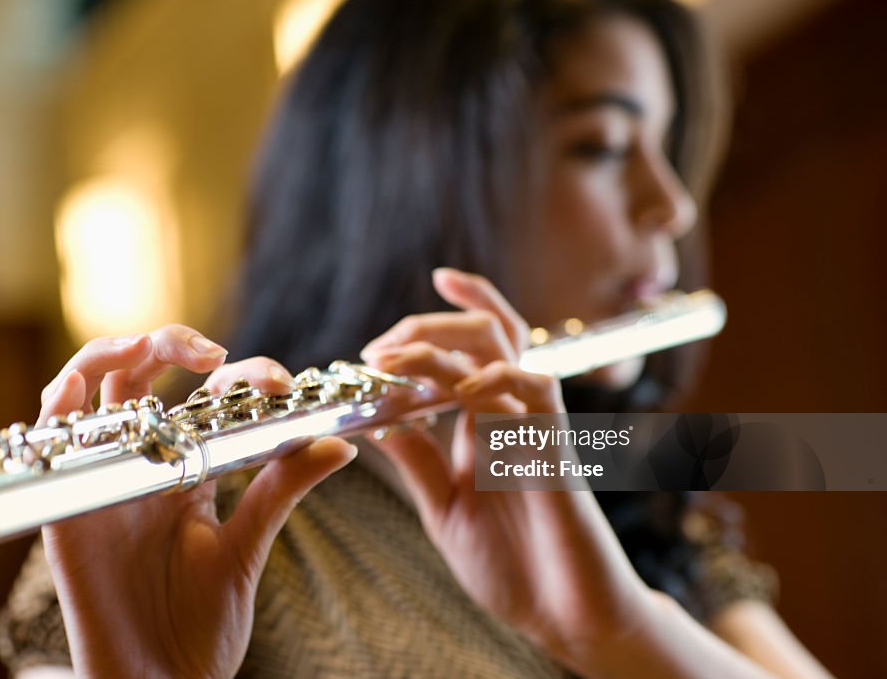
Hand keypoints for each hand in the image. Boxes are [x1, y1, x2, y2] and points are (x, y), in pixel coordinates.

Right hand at [36, 325, 355, 678]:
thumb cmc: (199, 626)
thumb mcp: (246, 549)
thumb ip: (281, 491)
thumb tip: (339, 445)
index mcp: (187, 469)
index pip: (209, 398)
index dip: (242, 377)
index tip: (281, 384)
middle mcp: (140, 464)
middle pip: (142, 376)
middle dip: (171, 343)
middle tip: (212, 352)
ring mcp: (100, 479)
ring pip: (90, 392)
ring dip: (113, 356)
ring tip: (151, 349)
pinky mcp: (63, 507)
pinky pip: (46, 443)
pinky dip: (57, 406)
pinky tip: (77, 390)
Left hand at [361, 269, 652, 664]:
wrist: (565, 616)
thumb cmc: (513, 565)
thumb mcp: (445, 509)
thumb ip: (419, 463)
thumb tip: (378, 421)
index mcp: (482, 425)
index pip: (465, 353)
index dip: (428, 329)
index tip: (376, 343)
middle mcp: (510, 415)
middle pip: (482, 335)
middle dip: (428, 326)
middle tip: (381, 346)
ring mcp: (534, 426)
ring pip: (504, 349)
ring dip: (446, 343)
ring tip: (398, 358)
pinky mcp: (557, 448)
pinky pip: (538, 390)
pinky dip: (497, 378)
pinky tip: (459, 391)